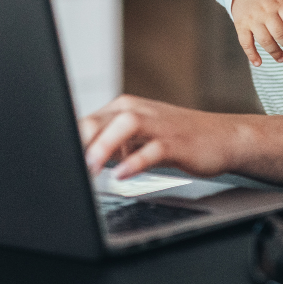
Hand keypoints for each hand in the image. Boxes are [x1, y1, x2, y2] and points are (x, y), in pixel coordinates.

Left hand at [80, 95, 238, 178]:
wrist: (223, 137)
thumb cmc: (178, 138)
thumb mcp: (140, 138)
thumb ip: (112, 144)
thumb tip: (82, 159)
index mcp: (125, 108)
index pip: (88, 121)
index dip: (71, 141)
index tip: (58, 162)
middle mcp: (139, 111)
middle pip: (101, 119)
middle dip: (82, 142)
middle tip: (69, 166)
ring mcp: (158, 125)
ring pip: (125, 126)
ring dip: (104, 146)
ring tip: (91, 167)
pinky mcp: (176, 142)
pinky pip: (152, 149)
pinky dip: (134, 162)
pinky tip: (121, 175)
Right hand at [232, 0, 282, 65]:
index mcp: (279, 1)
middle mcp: (265, 10)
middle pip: (279, 33)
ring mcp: (252, 18)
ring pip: (264, 40)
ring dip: (274, 52)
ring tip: (282, 58)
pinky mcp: (241, 24)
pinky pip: (245, 42)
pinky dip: (251, 54)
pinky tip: (259, 63)